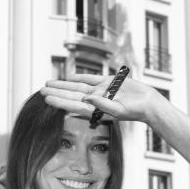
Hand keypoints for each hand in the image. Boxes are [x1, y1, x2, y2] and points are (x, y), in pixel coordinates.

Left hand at [41, 73, 163, 124]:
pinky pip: (90, 79)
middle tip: (40, 90)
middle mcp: (95, 100)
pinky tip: (69, 77)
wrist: (149, 104)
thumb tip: (86, 98)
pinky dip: (79, 77)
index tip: (46, 98)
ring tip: (48, 83)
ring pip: (77, 87)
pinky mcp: (108, 82)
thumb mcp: (119, 109)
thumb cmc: (136, 111)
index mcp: (95, 109)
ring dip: (63, 85)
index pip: (72, 104)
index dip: (59, 101)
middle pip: (71, 95)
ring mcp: (101, 91)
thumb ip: (102, 105)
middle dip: (56, 92)